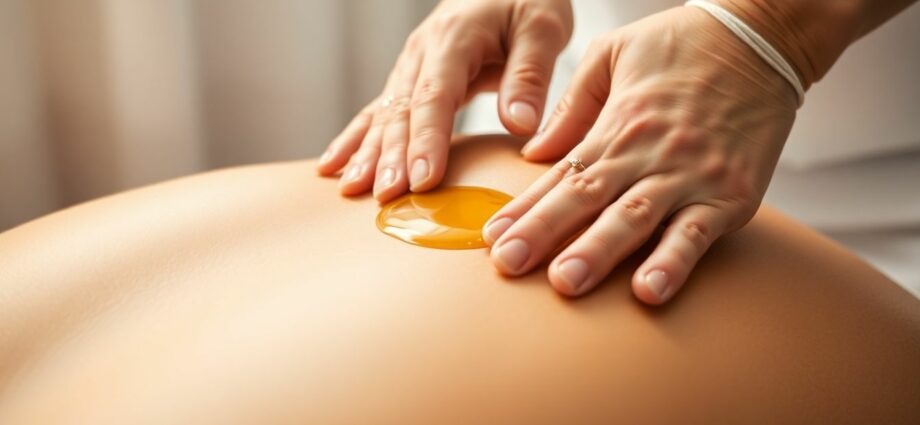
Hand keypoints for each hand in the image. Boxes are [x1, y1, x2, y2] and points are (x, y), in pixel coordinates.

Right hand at [316, 0, 572, 201]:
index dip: (426, 140)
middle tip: (385, 198)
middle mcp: (422, 51)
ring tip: (353, 189)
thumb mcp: (543, 27)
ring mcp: (410, 66)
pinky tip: (333, 167)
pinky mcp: (408, 79)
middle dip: (390, 156)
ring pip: (384, 115)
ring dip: (369, 153)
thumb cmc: (528, 1)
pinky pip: (378, 112)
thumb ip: (530, 75)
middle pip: (401, 110)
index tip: (423, 179)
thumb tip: (519, 125)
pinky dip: (356, 140)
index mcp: (454, 37)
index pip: (435, 96)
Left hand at [482, 6, 798, 303]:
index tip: (493, 238)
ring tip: (566, 283)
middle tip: (509, 266)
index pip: (562, 174)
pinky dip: (673, 263)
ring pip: (634, 220)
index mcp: (616, 124)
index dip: (525, 209)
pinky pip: (698, 234)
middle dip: (544, 235)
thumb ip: (571, 106)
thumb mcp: (612, 55)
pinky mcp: (731, 195)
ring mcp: (690, 176)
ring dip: (598, 253)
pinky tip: (649, 291)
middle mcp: (648, 153)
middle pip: (587, 200)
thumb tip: (534, 152)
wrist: (763, 38)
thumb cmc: (682, 44)